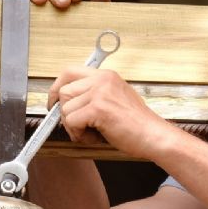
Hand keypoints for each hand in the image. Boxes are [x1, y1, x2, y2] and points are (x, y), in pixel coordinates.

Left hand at [47, 67, 174, 159]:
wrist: (153, 136)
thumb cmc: (136, 124)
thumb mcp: (115, 99)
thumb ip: (93, 95)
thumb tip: (67, 102)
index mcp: (106, 75)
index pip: (69, 72)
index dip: (56, 88)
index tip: (54, 103)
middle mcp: (102, 80)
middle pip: (64, 92)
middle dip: (65, 113)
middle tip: (78, 126)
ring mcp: (100, 93)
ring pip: (66, 109)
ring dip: (74, 127)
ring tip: (92, 132)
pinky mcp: (98, 109)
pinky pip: (71, 121)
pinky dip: (78, 134)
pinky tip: (93, 137)